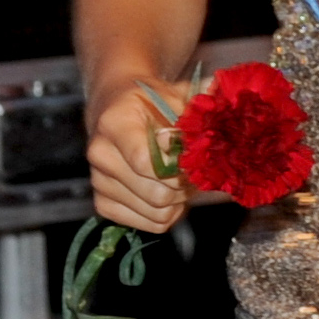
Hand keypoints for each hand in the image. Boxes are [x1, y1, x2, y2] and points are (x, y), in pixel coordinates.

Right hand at [85, 76, 196, 232]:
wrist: (117, 110)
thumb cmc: (152, 103)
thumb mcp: (173, 95)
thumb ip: (195, 104)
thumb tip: (219, 94)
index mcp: (115, 124)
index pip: (146, 161)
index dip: (178, 166)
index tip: (192, 155)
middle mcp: (100, 154)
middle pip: (156, 192)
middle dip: (185, 185)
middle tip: (195, 172)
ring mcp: (99, 182)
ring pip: (156, 211)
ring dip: (179, 201)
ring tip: (183, 180)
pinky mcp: (103, 203)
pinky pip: (149, 224)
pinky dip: (168, 214)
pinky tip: (170, 194)